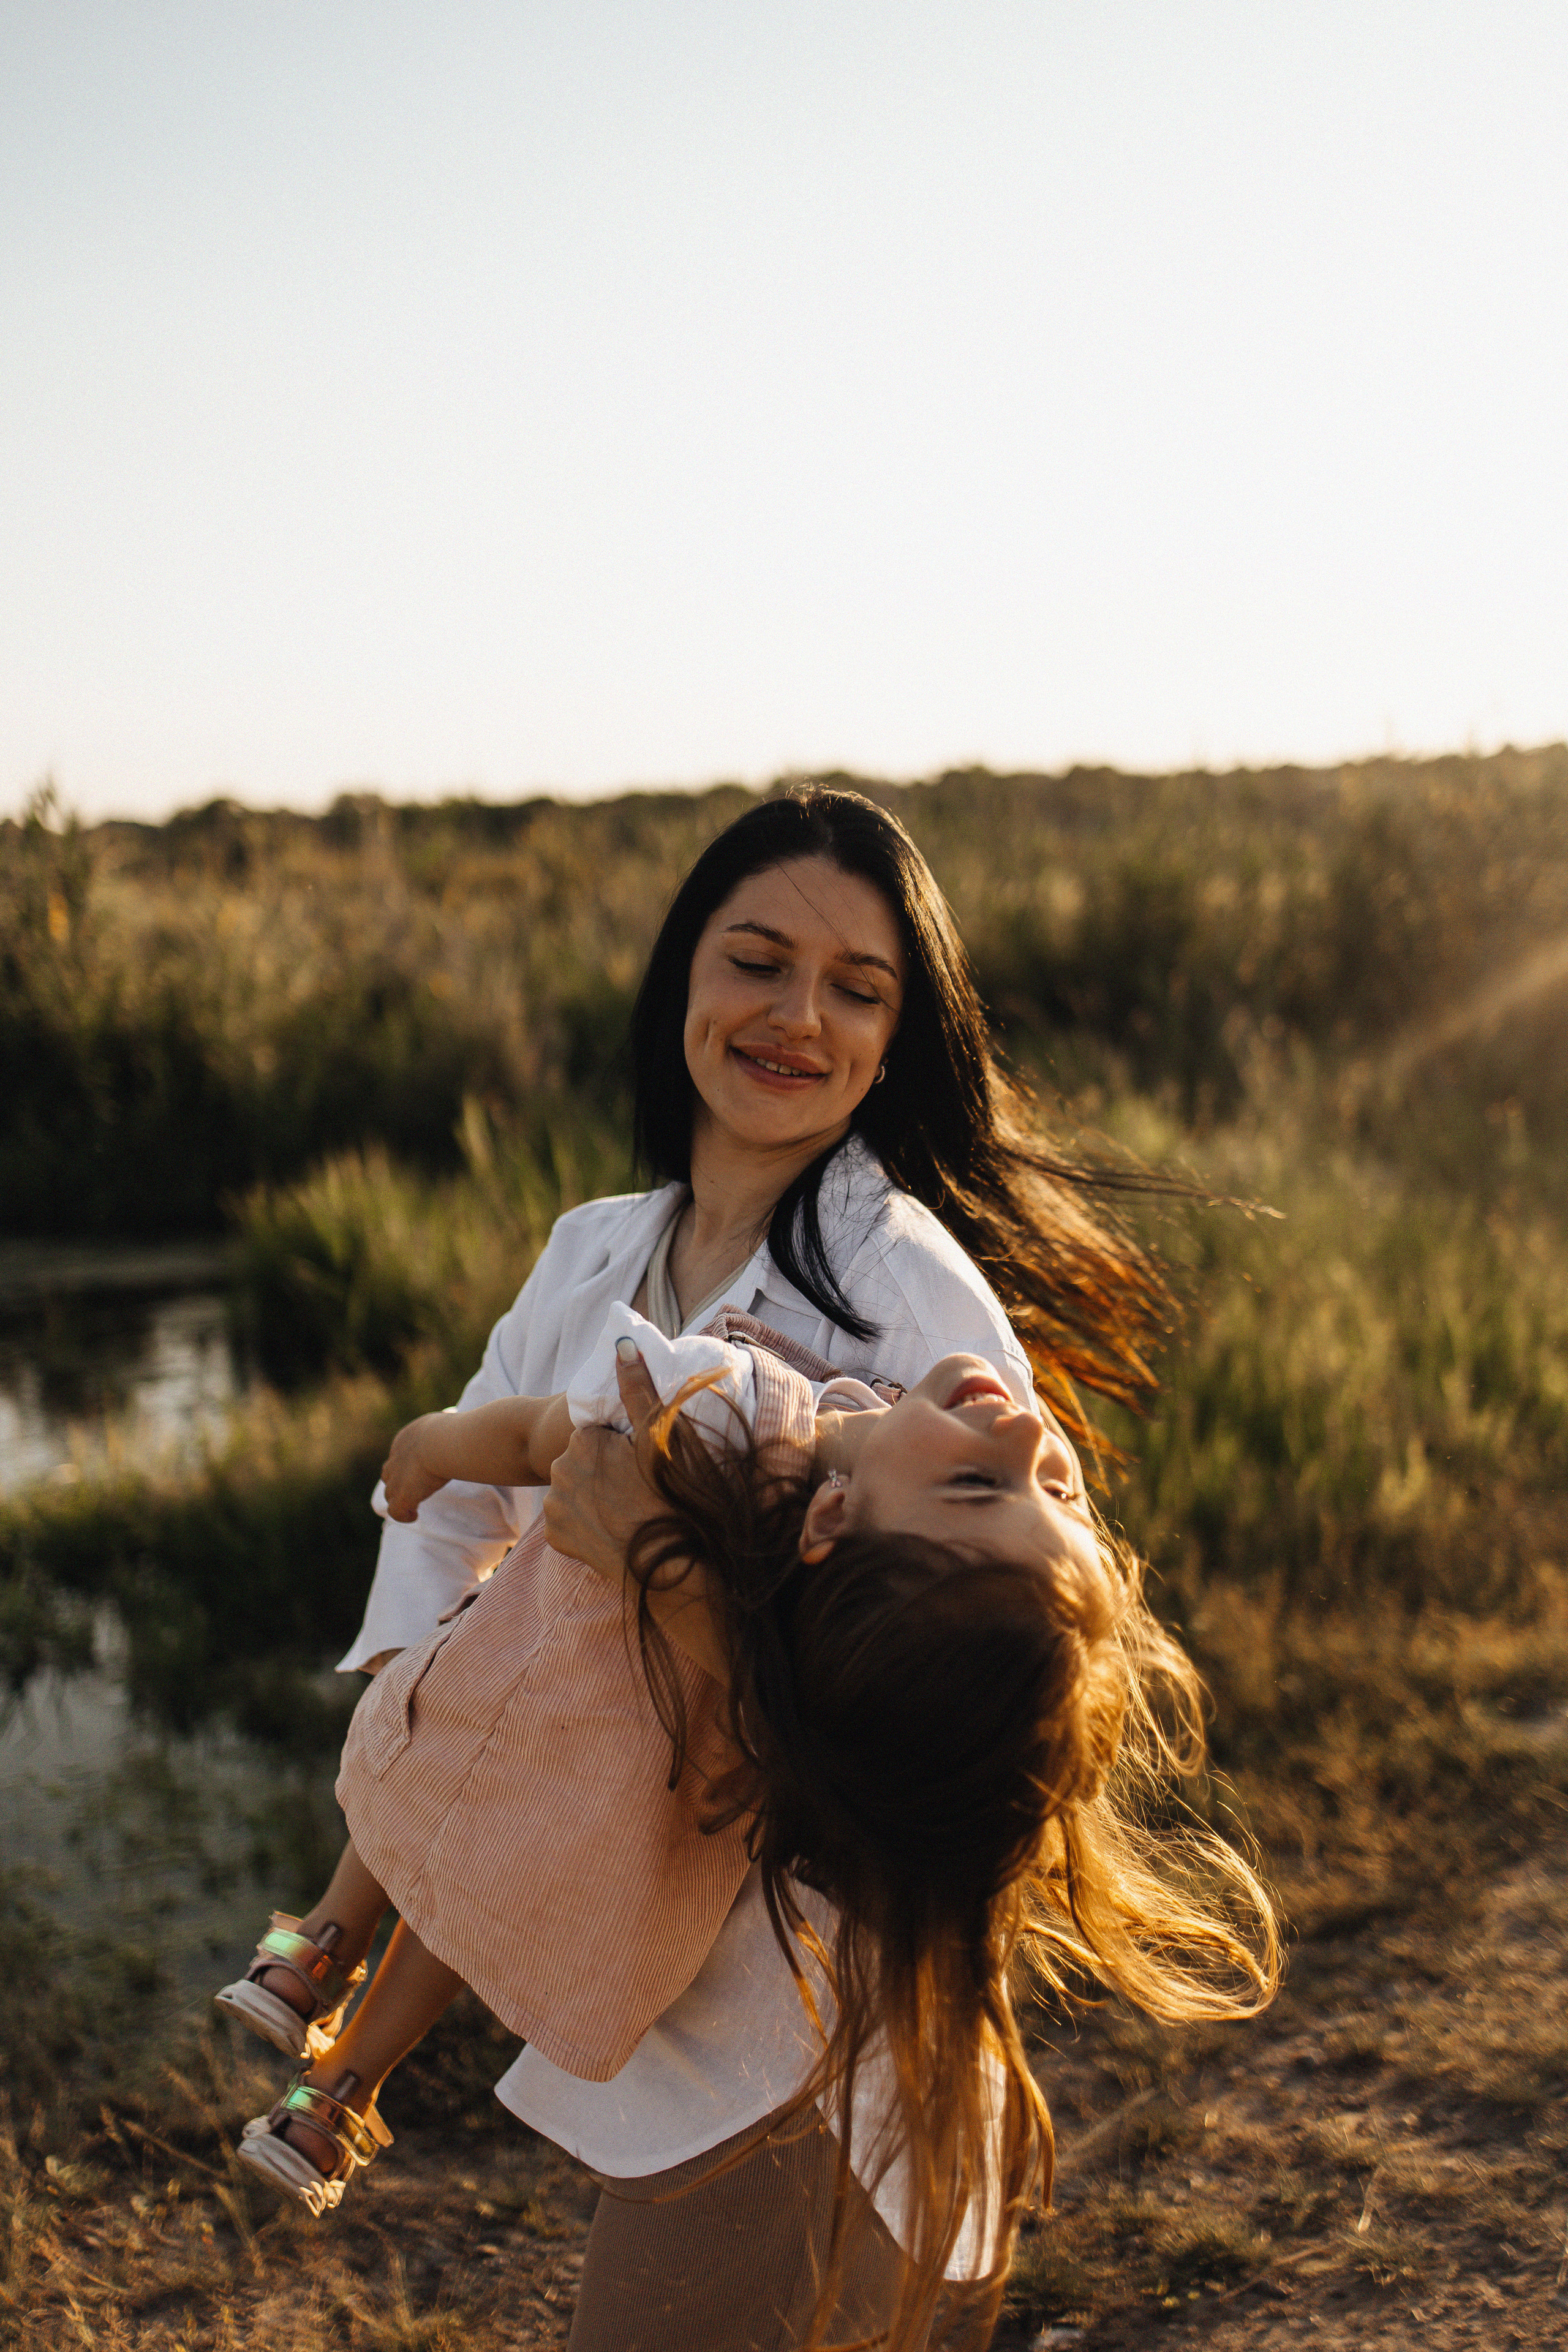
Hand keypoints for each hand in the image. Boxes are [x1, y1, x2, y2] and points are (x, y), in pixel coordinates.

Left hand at [381, 1413, 454, 1522]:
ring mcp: (396, 1480)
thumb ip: (447, 1428)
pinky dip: (403, 1515)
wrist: (441, 1444)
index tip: (421, 1470)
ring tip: (412, 1506)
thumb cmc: (451, 1431)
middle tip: (413, 1488)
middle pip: (389, 1474)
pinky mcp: (401, 1497)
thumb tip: (458, 1420)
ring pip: (390, 1493)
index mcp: (405, 1439)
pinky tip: (414, 1515)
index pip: (400, 1454)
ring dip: (399, 1499)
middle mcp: (396, 1459)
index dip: (408, 1464)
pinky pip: (395, 1511)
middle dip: (398, 1481)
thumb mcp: (446, 1423)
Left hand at [540, 1345, 663, 1577]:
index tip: (640, 1466)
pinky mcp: (554, 1538)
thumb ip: (637, 1387)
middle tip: (635, 1490)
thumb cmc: (667, 1493)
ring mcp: (554, 1506)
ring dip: (593, 1499)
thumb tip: (624, 1343)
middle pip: (583, 1464)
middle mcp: (559, 1469)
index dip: (620, 1450)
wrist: (667, 1562)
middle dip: (603, 1473)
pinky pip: (569, 1524)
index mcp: (583, 1440)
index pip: (598, 1438)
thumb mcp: (657, 1437)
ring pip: (574, 1493)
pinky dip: (586, 1526)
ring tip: (625, 1510)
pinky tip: (611, 1530)